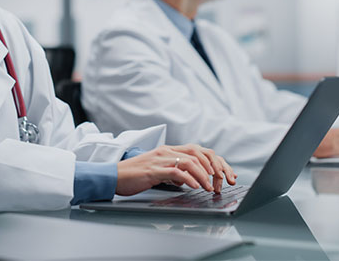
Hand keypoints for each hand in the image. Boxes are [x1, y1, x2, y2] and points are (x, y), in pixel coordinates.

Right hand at [116, 144, 236, 195]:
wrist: (113, 175)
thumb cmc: (134, 175)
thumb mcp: (158, 172)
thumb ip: (173, 172)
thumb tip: (188, 180)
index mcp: (170, 150)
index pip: (199, 151)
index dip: (215, 162)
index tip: (226, 174)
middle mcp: (167, 151)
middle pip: (199, 152)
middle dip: (215, 167)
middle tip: (223, 181)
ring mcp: (161, 159)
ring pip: (190, 161)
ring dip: (204, 175)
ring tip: (210, 187)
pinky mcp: (154, 169)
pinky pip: (176, 171)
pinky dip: (189, 179)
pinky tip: (196, 187)